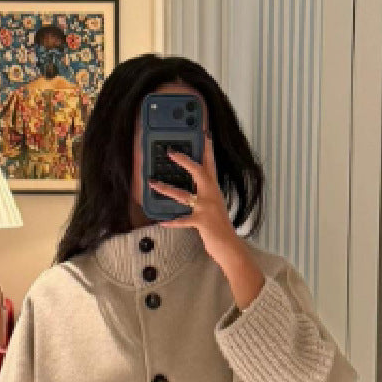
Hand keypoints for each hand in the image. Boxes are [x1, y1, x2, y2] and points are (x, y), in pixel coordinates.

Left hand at [147, 132, 249, 271]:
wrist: (229, 245)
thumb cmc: (220, 228)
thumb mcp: (215, 208)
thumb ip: (206, 198)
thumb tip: (194, 193)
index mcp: (214, 191)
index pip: (211, 165)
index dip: (207, 150)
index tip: (204, 135)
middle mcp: (211, 196)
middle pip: (199, 172)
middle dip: (185, 161)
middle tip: (171, 152)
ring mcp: (206, 208)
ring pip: (183, 194)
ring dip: (166, 188)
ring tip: (153, 183)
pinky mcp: (201, 221)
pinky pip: (183, 220)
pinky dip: (172, 222)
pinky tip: (162, 222)